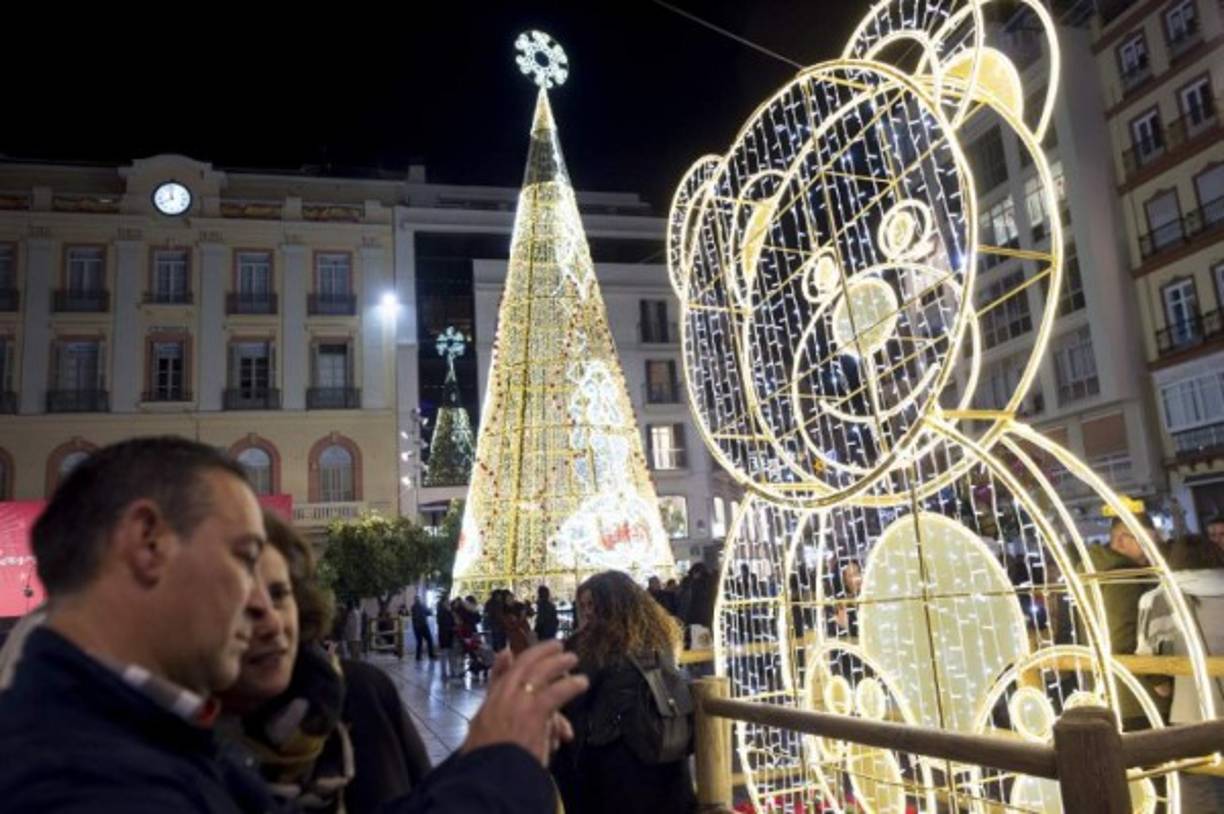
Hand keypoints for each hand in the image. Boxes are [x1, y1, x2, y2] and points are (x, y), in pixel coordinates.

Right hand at [460, 640, 587, 766]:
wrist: (492, 773)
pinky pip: (557, 691)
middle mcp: (503, 697)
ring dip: (559, 663)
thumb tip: (507, 710)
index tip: (509, 652)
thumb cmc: (488, 760)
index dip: (504, 663)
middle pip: (523, 665)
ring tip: (572, 658)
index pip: (498, 676)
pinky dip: (571, 686)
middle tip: (556, 646)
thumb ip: (495, 721)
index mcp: (489, 705)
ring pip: (542, 672)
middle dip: (540, 652)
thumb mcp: (481, 735)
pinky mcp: (536, 710)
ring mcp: (519, 701)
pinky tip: (581, 683)